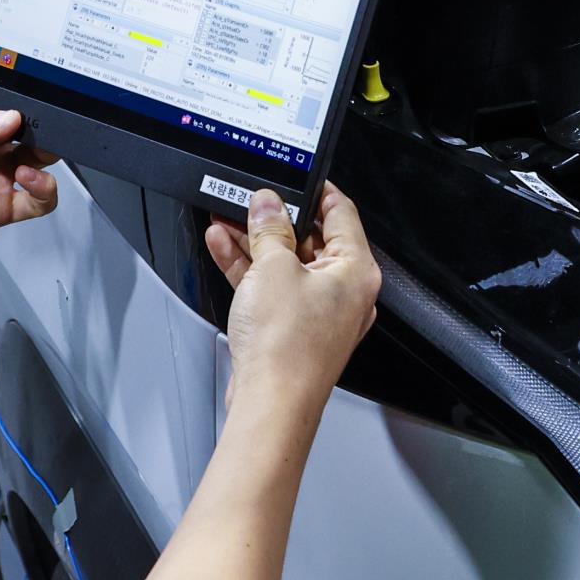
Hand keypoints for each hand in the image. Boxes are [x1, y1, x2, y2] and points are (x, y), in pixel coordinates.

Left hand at [0, 91, 58, 258]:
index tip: (29, 107)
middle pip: (31, 136)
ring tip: (29, 157)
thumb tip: (9, 119)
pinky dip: (45, 190)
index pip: (9, 109)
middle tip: (39, 130)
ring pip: (41, 166)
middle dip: (45, 130)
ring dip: (48, 158)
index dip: (24, 107)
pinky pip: (35, 203)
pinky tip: (27, 178)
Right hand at [205, 184, 378, 422]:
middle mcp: (344, 292)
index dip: (316, 190)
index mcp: (356, 271)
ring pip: (286, 263)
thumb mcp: (273, 269)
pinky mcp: (293, 328)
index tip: (293, 175)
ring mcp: (319, 312)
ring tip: (227, 216)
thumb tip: (268, 205)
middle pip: (311, 238)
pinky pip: (273, 287)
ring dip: (255, 241)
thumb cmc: (287, 348)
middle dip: (276, 218)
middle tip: (250, 199)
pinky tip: (223, 246)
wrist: (271, 403)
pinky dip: (250, 268)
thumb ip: (270, 230)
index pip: (342, 213)